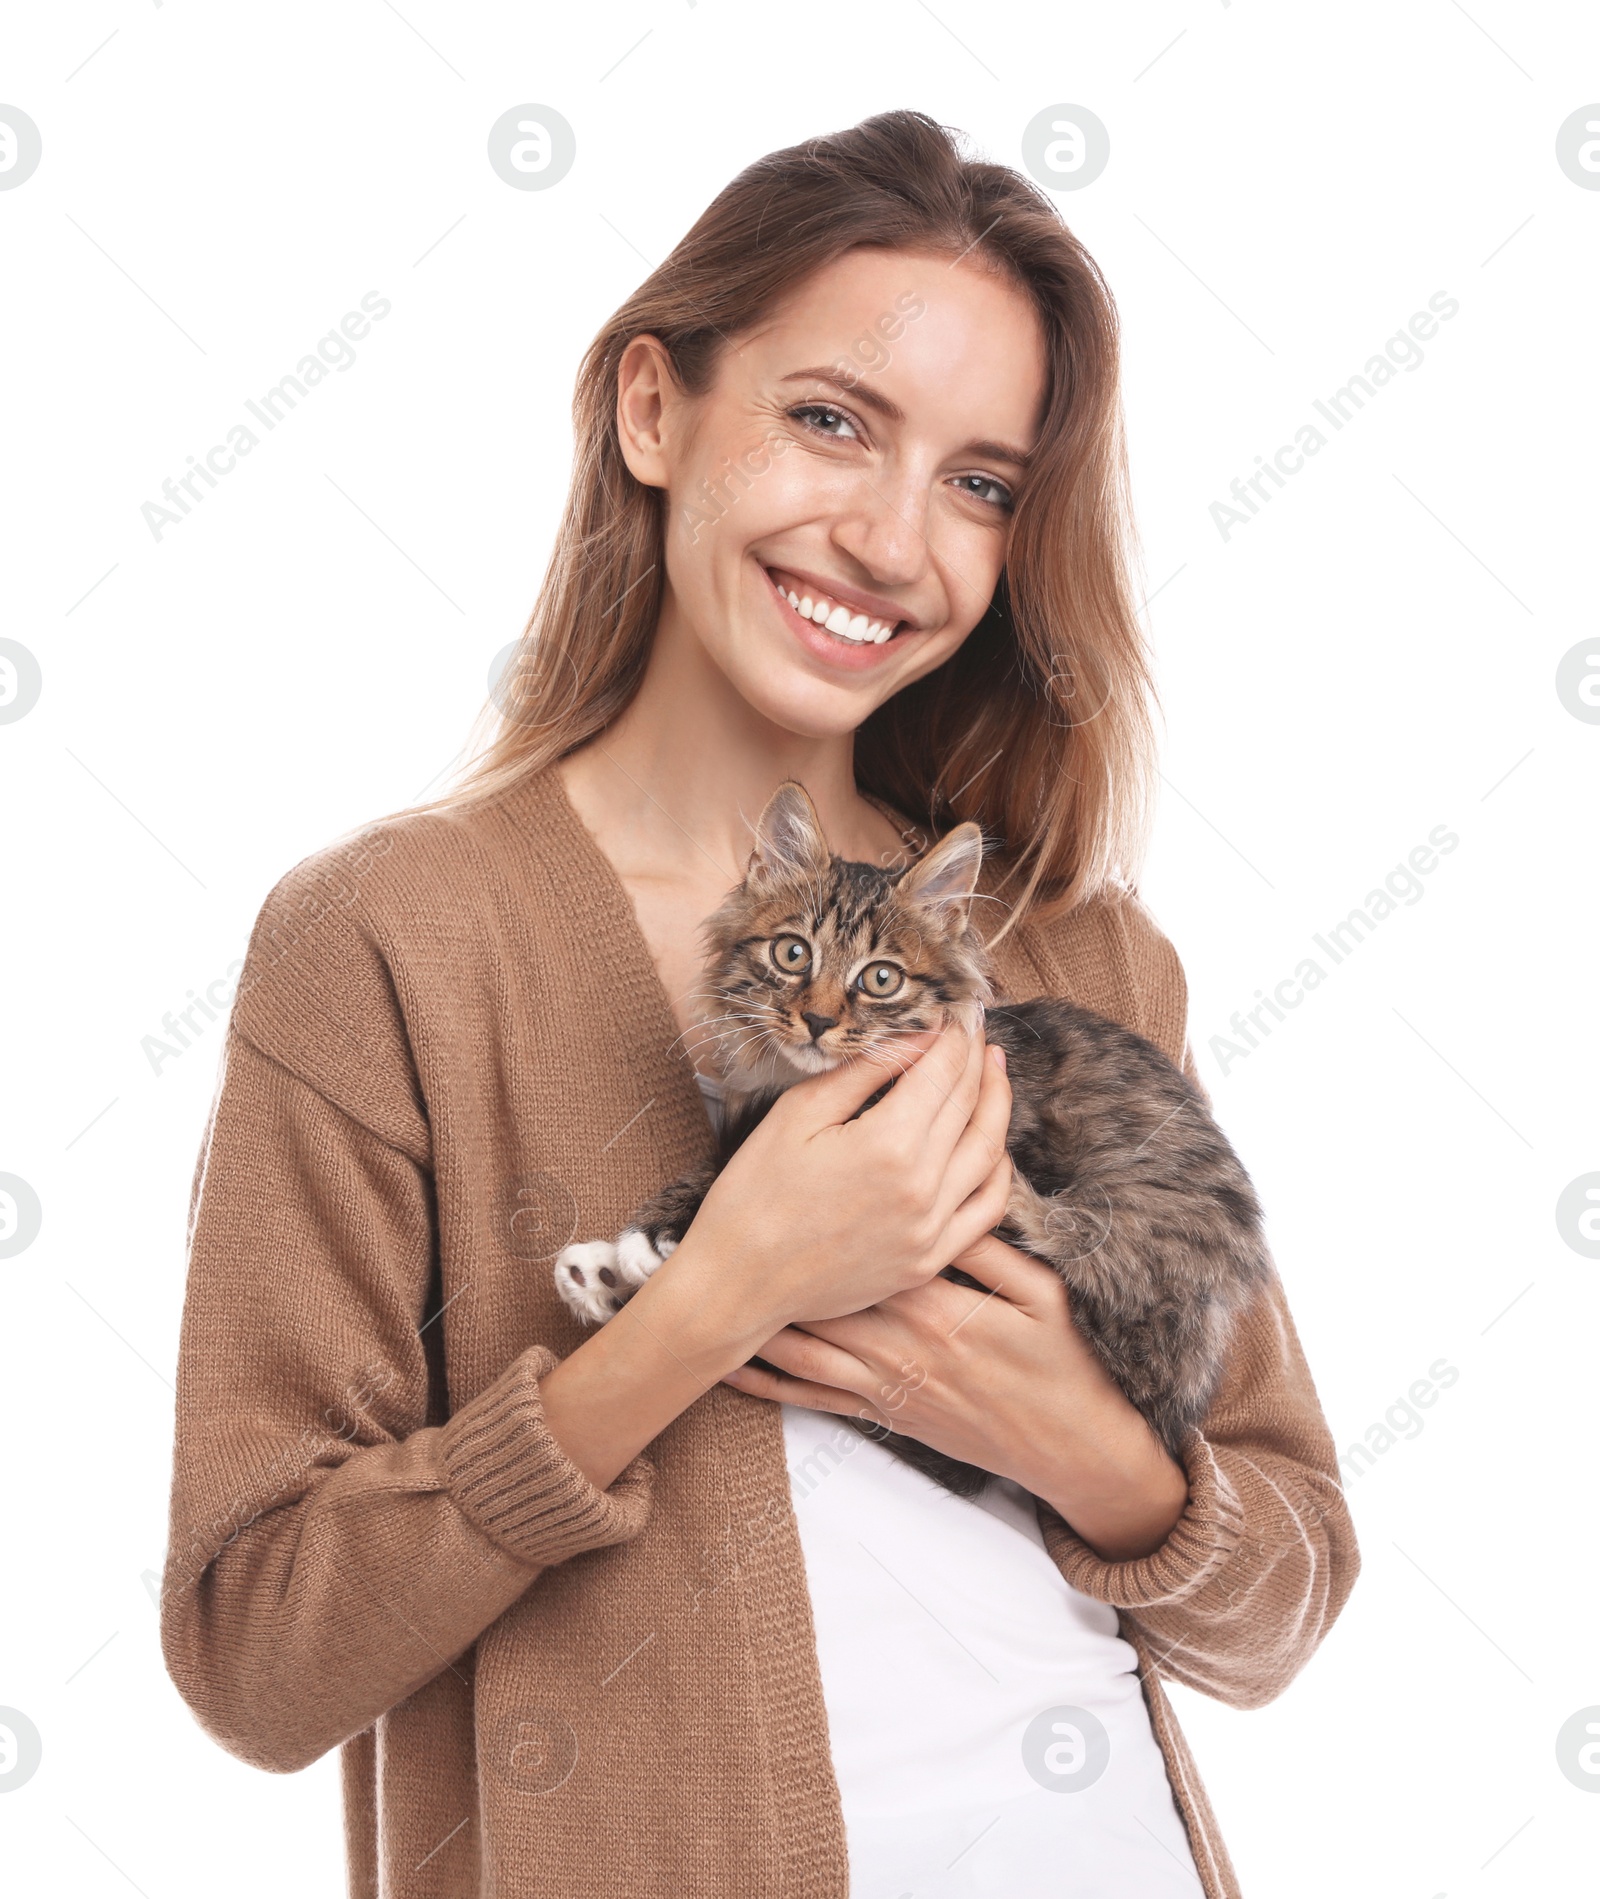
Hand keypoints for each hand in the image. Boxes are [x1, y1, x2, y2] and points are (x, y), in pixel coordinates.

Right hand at [669, 1017, 1012, 1346]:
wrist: (739, 1283)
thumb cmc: (754, 1195)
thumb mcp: (798, 1115)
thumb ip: (863, 1072)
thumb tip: (914, 1036)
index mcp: (888, 1145)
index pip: (941, 1071)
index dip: (953, 1034)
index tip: (955, 1011)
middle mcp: (923, 1188)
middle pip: (970, 1104)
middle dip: (976, 1059)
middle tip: (974, 1030)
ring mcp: (931, 1230)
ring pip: (989, 1153)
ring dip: (996, 1105)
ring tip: (991, 1072)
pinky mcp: (929, 1260)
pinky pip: (986, 1209)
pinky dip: (998, 1170)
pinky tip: (991, 1145)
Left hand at [721, 1232, 1191, 1561]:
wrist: (1069, 1450)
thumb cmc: (1063, 1366)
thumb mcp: (1042, 1295)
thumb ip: (989, 1249)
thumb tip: (946, 1196)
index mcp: (937, 1308)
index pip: (869, 1248)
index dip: (834, 1213)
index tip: (798, 1176)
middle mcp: (899, 1347)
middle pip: (822, 1295)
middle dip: (779, 1262)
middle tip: (731, 1223)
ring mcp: (887, 1386)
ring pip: (805, 1348)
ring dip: (757, 1318)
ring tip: (711, 1286)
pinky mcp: (883, 1415)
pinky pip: (814, 1400)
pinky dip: (769, 1385)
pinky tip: (732, 1367)